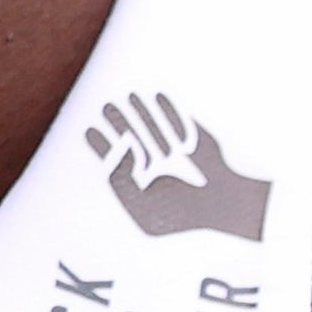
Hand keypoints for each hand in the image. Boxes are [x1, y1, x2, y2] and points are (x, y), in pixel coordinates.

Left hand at [93, 91, 273, 241]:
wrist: (221, 212)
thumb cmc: (182, 216)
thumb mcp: (141, 207)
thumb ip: (122, 181)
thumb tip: (120, 149)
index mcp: (144, 187)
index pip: (118, 161)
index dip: (102, 145)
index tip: (90, 130)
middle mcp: (160, 169)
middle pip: (135, 140)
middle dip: (119, 123)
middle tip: (106, 107)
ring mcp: (179, 155)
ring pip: (156, 128)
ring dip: (142, 111)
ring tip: (128, 96)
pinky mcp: (198, 143)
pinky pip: (181, 122)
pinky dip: (169, 109)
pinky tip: (157, 94)